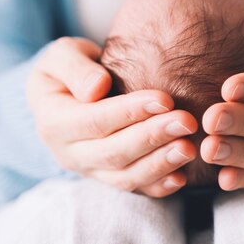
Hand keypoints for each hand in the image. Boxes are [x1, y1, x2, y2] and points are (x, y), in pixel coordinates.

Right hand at [26, 37, 197, 196]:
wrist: (62, 93)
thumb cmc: (68, 68)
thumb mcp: (61, 56)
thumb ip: (74, 68)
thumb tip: (97, 88)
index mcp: (54, 122)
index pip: (96, 120)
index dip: (130, 112)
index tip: (165, 99)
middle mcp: (70, 153)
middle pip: (114, 152)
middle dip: (153, 138)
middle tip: (186, 122)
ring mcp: (89, 170)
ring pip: (125, 176)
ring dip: (160, 164)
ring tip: (189, 148)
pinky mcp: (107, 178)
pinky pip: (133, 188)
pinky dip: (157, 185)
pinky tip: (181, 177)